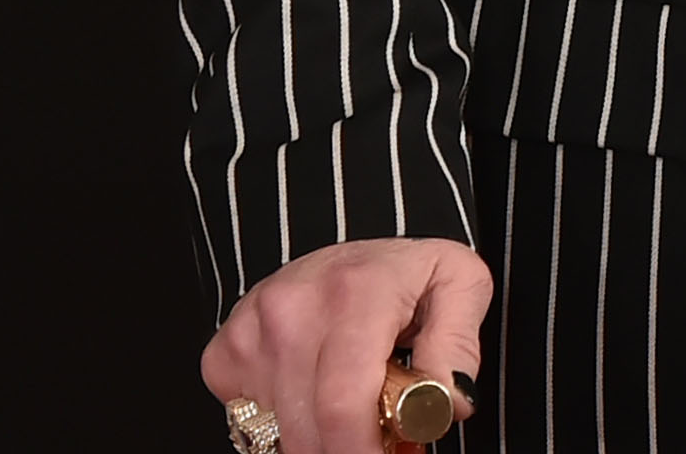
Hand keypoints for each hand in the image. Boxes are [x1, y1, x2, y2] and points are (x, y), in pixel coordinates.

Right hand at [202, 237, 491, 453]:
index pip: (343, 403)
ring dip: (318, 441)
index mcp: (356, 291)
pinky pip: (248, 421)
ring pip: (278, 433)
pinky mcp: (225, 351)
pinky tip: (313, 399)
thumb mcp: (460, 285)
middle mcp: (292, 307)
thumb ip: (457, 345)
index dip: (359, 452)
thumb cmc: (409, 273)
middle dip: (346, 452)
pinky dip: (284, 426)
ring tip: (354, 417)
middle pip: (307, 430)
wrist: (352, 250)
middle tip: (377, 444)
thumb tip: (447, 403)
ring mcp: (251, 330)